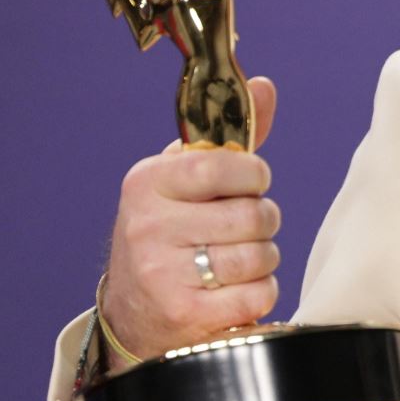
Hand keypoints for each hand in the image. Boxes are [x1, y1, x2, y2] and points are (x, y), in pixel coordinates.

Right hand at [100, 77, 281, 360]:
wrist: (135, 312)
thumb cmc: (173, 231)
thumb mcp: (187, 179)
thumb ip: (231, 136)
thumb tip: (262, 86)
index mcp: (147, 183)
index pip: (225, 165)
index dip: (254, 175)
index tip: (251, 183)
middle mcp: (148, 227)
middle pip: (254, 215)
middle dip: (264, 221)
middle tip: (245, 228)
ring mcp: (162, 274)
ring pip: (260, 256)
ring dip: (264, 259)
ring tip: (238, 259)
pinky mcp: (184, 314)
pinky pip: (258, 294)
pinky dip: (260, 293)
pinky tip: (236, 291)